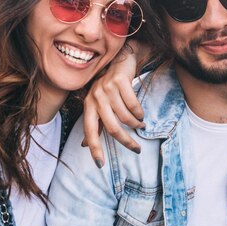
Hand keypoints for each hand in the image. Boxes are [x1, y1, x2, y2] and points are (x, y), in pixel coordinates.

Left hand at [82, 43, 144, 167]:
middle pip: (111, 127)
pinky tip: (141, 114)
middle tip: (136, 149)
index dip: (94, 149)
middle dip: (125, 141)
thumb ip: (94, 124)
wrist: (120, 61)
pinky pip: (133, 104)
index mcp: (88, 105)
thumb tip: (85, 145)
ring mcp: (107, 88)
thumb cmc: (109, 87)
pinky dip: (139, 112)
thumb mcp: (98, 104)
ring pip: (125, 116)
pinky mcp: (119, 81)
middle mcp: (95, 97)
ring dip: (135, 125)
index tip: (100, 164)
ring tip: (140, 126)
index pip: (89, 131)